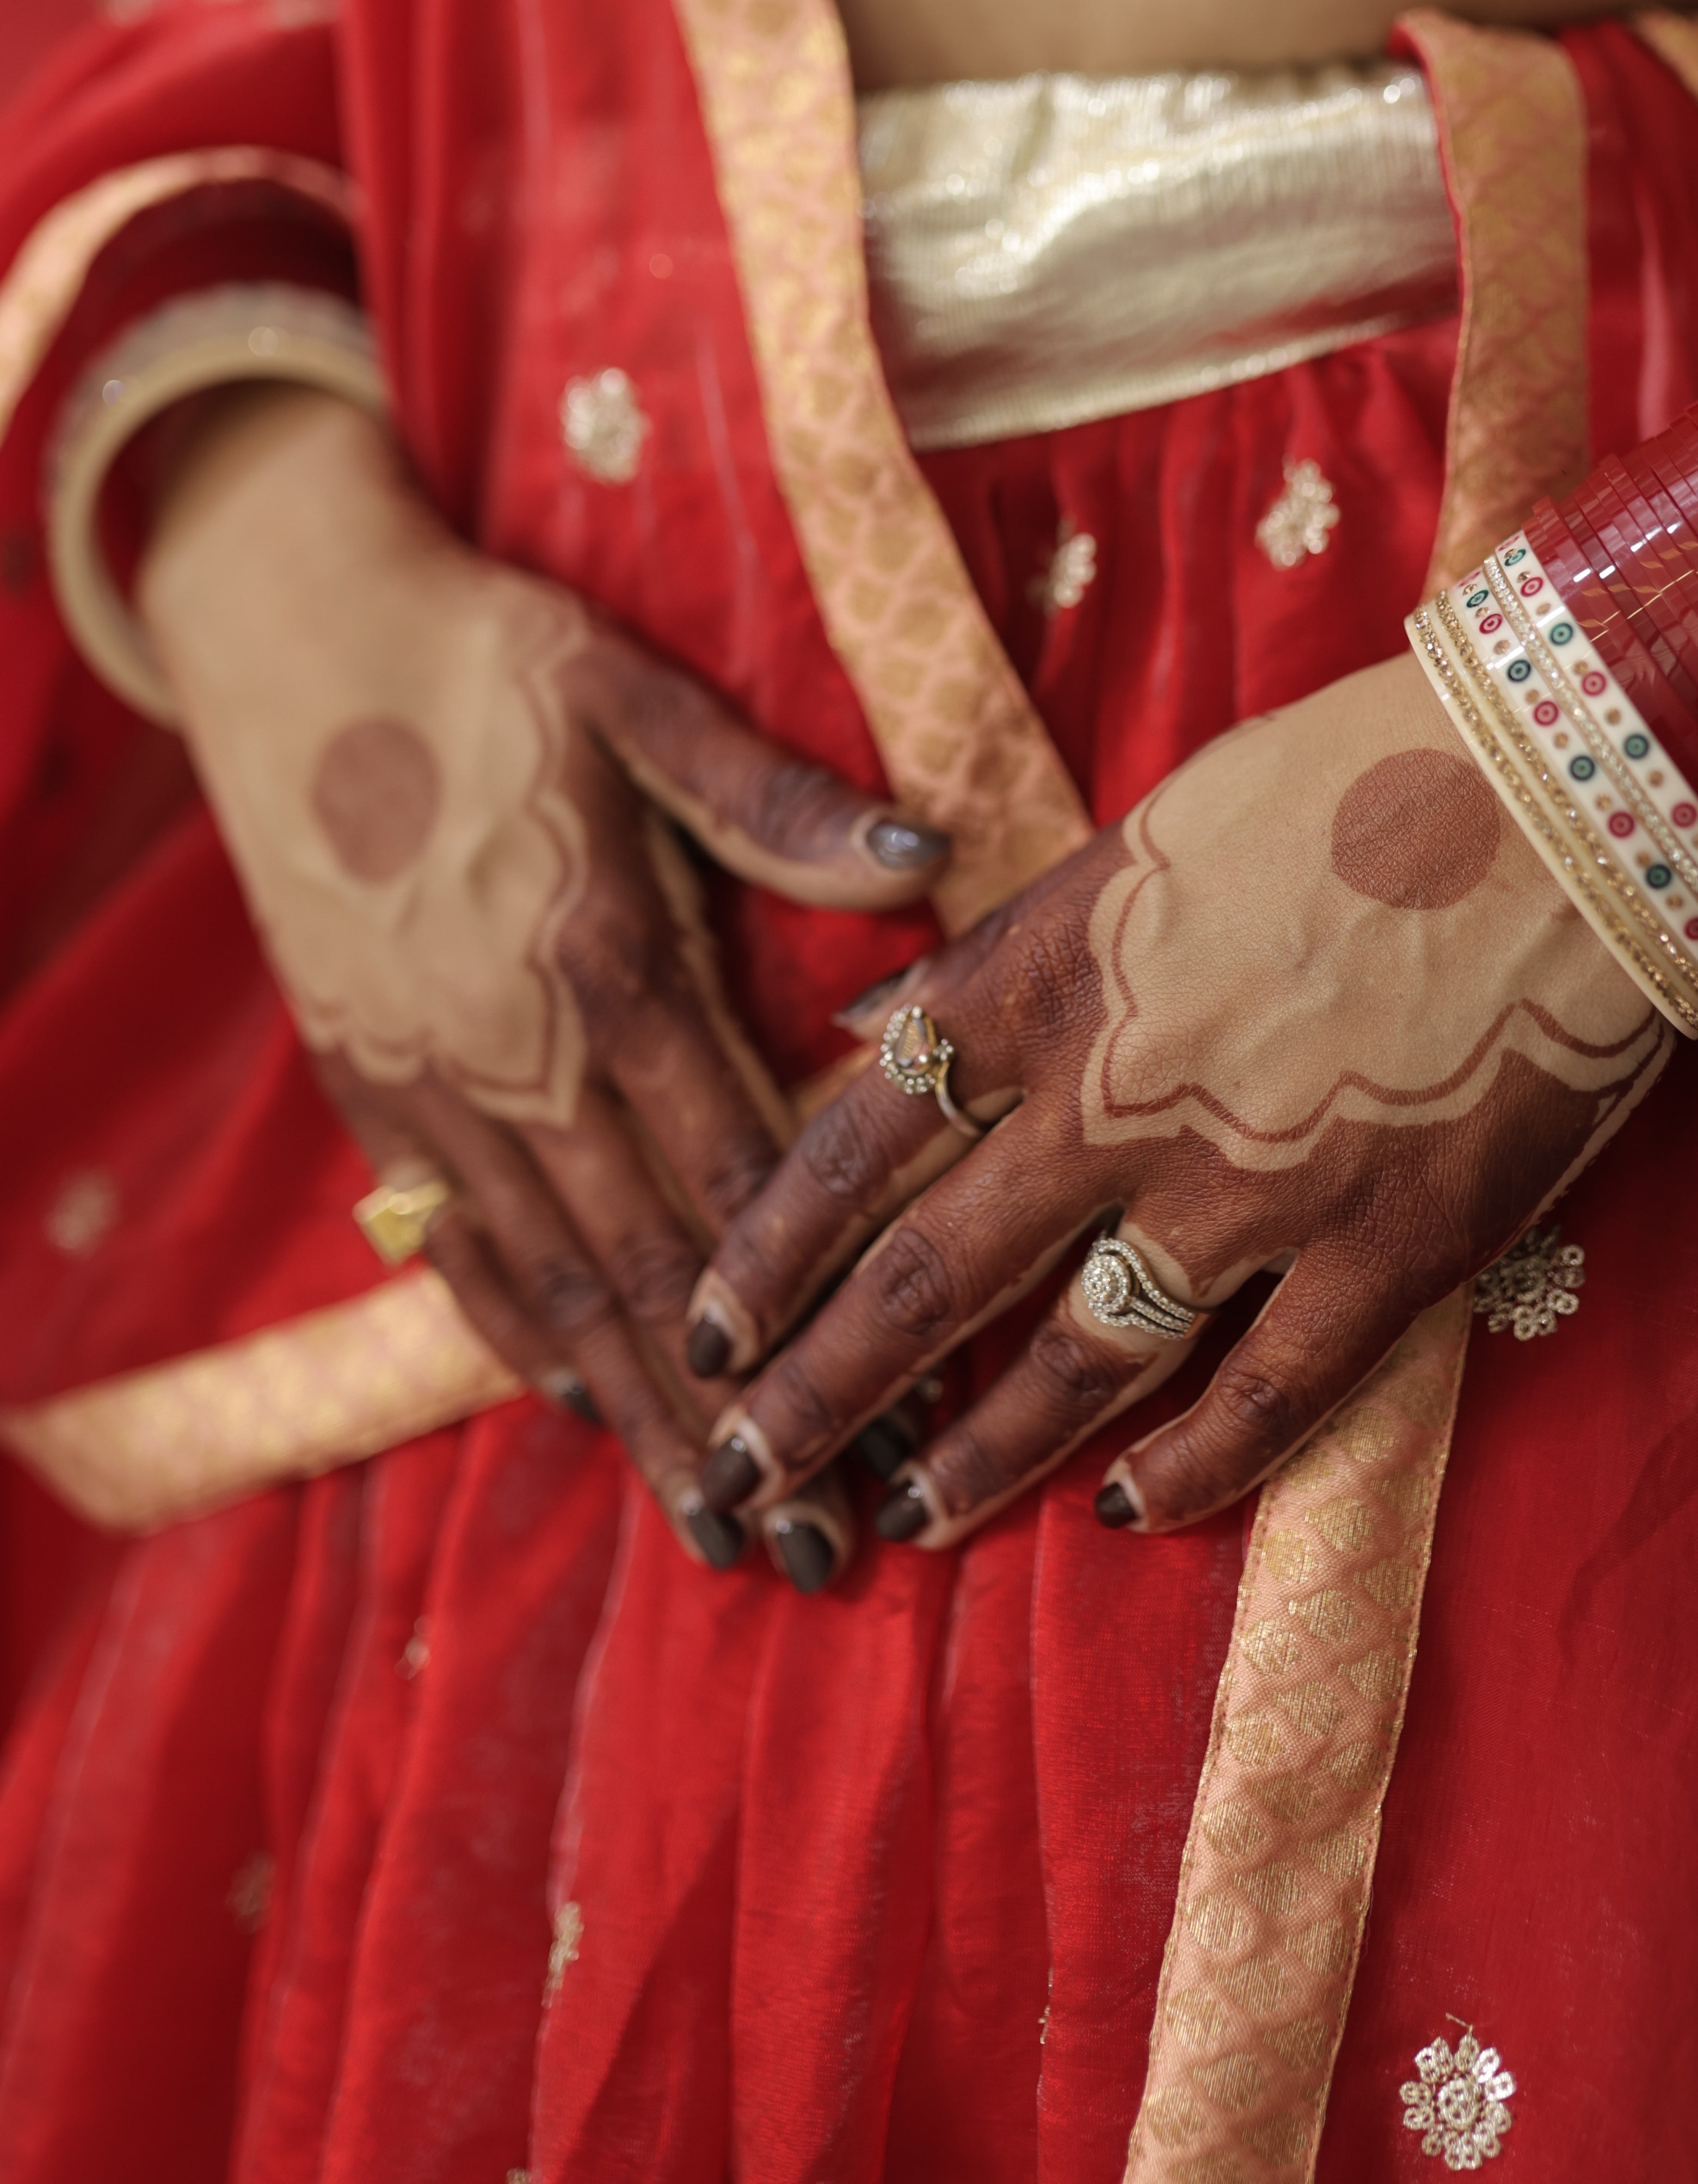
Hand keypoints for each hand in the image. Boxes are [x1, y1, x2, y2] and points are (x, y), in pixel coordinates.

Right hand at [138, 386, 949, 1575]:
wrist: (288, 634)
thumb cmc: (492, 656)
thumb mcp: (636, 698)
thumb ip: (773, 802)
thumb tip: (922, 858)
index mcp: (609, 962)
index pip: (745, 1181)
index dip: (825, 1312)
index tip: (900, 1420)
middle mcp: (523, 1053)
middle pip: (660, 1271)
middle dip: (748, 1419)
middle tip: (832, 1549)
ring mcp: (436, 1082)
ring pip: (556, 1285)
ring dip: (642, 1416)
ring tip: (721, 1528)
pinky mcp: (370, 1081)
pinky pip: (454, 1239)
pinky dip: (517, 1332)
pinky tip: (578, 1407)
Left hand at [695, 653, 1673, 1547]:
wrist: (1571, 785)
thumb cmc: (1351, 780)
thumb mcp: (1139, 836)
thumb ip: (1002, 952)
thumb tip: (867, 1022)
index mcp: (1054, 977)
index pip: (860, 1138)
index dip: (771, 1249)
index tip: (709, 1326)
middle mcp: (1126, 1096)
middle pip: (930, 1279)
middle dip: (819, 1392)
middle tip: (740, 1472)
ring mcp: (1259, 1187)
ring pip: (1077, 1362)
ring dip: (977, 1452)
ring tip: (908, 1517)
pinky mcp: (1391, 1246)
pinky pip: (1267, 1397)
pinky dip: (1187, 1471)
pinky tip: (1124, 1515)